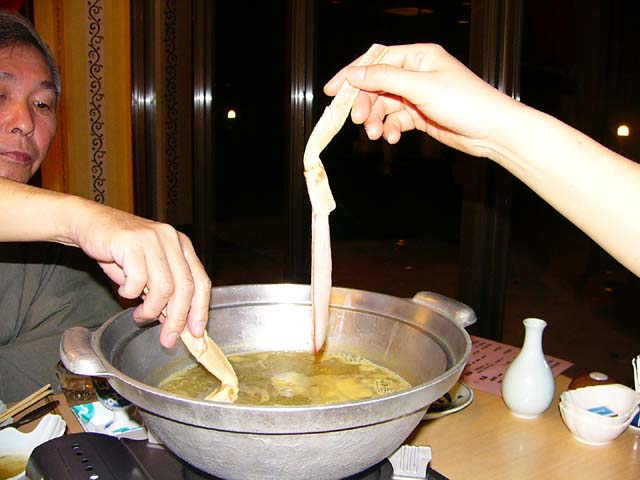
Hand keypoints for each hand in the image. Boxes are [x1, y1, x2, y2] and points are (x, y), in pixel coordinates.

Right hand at [70, 201, 210, 348]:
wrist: (88, 223)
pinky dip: (131, 293)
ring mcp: (153, 239)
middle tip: (168, 339)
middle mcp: (171, 239)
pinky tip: (124, 290)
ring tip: (140, 315)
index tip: (196, 333)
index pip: (200, 281)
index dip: (200, 309)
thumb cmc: (118, 250)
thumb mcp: (147, 269)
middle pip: (185, 287)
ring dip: (152, 309)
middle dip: (178, 319)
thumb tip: (174, 321)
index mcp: (181, 245)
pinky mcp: (132, 242)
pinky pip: (138, 279)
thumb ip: (163, 290)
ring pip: (164, 287)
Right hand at [323, 43, 519, 159]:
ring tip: (377, 134)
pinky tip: (392, 138)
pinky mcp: (420, 116)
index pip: (376, 60)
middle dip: (366, 103)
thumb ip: (384, 78)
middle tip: (359, 120)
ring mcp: (417, 96)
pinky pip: (395, 120)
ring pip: (384, 106)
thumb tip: (354, 73)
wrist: (490, 131)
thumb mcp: (420, 86)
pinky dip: (390, 129)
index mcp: (418, 56)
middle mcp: (416, 73)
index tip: (333, 90)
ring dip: (377, 120)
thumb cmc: (465, 101)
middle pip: (377, 86)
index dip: (352, 74)